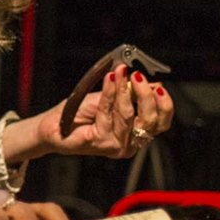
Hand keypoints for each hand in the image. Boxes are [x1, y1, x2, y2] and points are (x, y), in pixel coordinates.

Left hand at [49, 64, 173, 159]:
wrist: (55, 125)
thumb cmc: (82, 112)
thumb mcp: (112, 98)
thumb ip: (132, 93)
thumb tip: (153, 83)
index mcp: (137, 134)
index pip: (162, 123)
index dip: (164, 104)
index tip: (158, 86)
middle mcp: (129, 144)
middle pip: (150, 121)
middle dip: (146, 95)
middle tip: (137, 76)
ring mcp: (115, 146)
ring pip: (128, 115)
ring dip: (123, 90)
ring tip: (118, 73)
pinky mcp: (99, 142)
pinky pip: (107, 113)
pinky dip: (108, 93)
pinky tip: (108, 80)